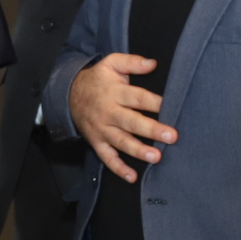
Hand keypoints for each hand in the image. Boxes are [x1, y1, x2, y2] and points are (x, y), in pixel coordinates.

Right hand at [69, 53, 178, 182]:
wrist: (68, 95)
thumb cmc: (97, 80)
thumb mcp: (111, 63)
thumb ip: (132, 62)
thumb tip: (153, 63)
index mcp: (114, 92)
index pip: (138, 98)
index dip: (155, 103)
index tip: (172, 106)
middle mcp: (108, 112)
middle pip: (132, 122)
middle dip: (152, 130)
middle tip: (171, 136)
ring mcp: (102, 129)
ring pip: (121, 142)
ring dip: (138, 151)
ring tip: (157, 157)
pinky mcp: (97, 142)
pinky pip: (107, 158)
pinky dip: (119, 169)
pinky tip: (132, 177)